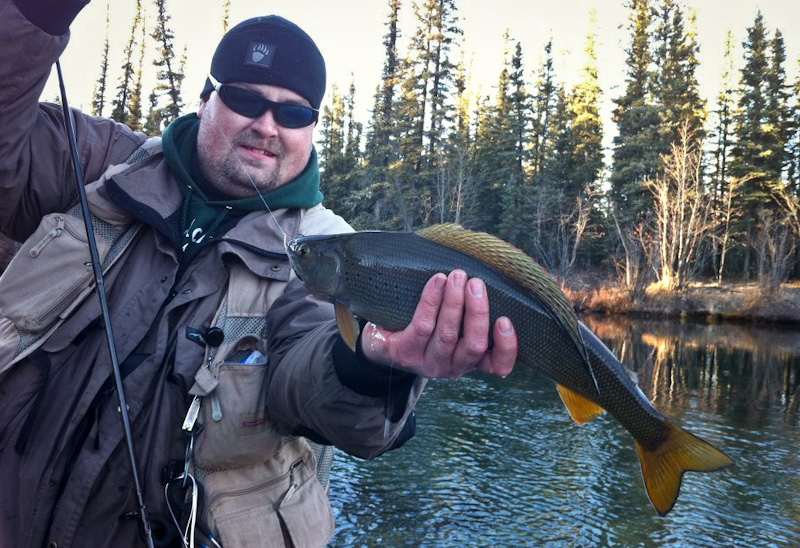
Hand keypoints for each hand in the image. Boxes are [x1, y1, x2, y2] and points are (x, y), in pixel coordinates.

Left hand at [359, 270, 517, 378]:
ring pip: (447, 334)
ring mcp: (429, 363)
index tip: (506, 320)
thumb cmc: (429, 327)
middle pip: (474, 345)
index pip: (498, 365)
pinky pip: (423, 326)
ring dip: (454, 303)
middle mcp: (453, 367)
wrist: (384, 342)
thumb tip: (497, 267)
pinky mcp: (406, 354)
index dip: (507, 347)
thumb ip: (474, 308)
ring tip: (458, 276)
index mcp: (471, 360)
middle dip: (477, 312)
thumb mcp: (455, 324)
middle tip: (476, 283)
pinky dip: (432, 301)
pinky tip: (437, 281)